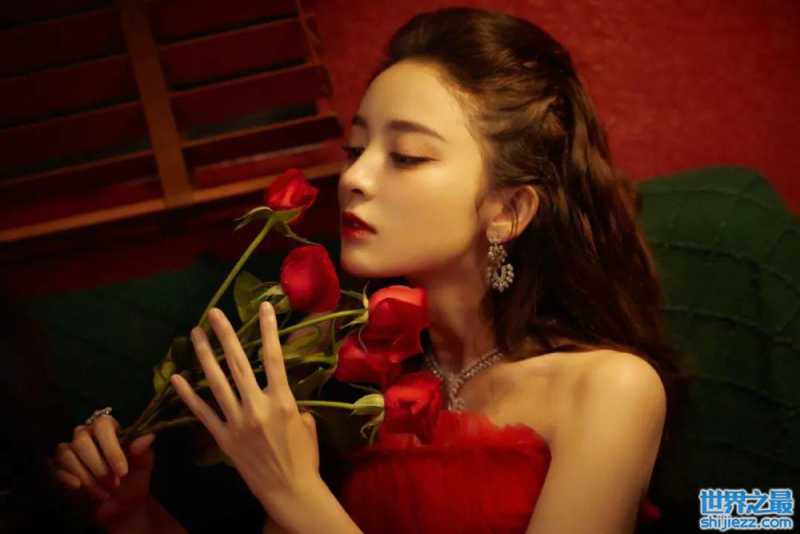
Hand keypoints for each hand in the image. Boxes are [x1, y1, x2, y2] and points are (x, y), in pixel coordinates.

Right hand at [48, 414, 156, 530]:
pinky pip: (55, 468)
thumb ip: (143, 450)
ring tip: (104, 493)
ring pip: (67, 455)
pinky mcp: (57, 468)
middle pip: (82, 441)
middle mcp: (85, 434)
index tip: (122, 471)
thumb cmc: (133, 479)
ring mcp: (69, 450)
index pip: (103, 426)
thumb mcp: (143, 465)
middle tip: (114, 485)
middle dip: (99, 467)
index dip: (112, 449)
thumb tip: (148, 437)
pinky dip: (67, 479)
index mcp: (108, 428)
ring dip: (87, 477)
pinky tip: (79, 488)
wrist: (121, 506)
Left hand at [170, 304, 319, 511]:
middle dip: (226, 335)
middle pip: (238, 363)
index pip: (273, 357)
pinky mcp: (223, 437)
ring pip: (216, 382)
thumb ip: (292, 402)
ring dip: (204, 355)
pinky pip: (202, 412)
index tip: (264, 306)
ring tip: (196, 334)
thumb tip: (281, 393)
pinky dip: (188, 395)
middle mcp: (257, 406)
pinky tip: (177, 378)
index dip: (268, 329)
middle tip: (214, 313)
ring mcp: (237, 421)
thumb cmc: (304, 456)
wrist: (289, 490)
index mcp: (282, 400)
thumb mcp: (306, 423)